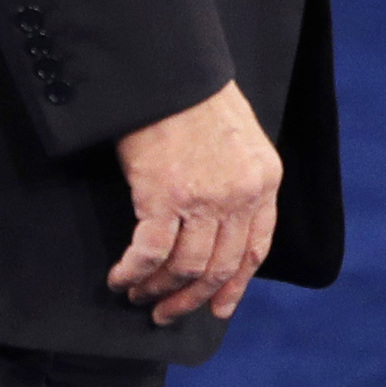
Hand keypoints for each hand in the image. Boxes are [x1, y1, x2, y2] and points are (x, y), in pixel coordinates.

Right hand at [108, 80, 282, 324]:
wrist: (172, 74)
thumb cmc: (199, 101)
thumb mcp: (241, 141)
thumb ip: (240, 182)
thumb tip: (222, 228)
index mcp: (265, 180)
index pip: (257, 248)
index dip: (235, 285)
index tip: (219, 307)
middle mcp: (241, 194)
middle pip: (220, 266)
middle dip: (192, 298)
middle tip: (167, 313)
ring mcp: (204, 198)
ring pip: (186, 268)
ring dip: (158, 290)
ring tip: (139, 295)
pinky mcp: (164, 197)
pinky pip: (150, 254)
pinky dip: (134, 273)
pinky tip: (120, 278)